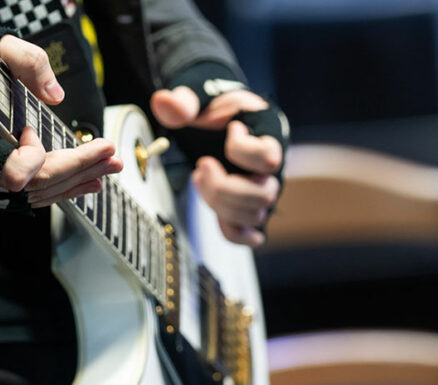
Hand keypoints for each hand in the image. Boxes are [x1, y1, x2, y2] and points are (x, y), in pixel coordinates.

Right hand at [0, 35, 121, 207]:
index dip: (29, 159)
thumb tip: (55, 95)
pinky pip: (38, 194)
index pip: (9, 172)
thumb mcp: (0, 51)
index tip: (30, 131)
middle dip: (79, 167)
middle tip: (111, 156)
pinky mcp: (1, 188)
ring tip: (109, 168)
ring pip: (42, 191)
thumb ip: (27, 63)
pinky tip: (91, 182)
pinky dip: (67, 188)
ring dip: (80, 179)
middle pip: (38, 182)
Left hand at [151, 88, 282, 246]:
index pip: (267, 156)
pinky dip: (234, 233)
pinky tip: (220, 219)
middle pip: (262, 194)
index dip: (240, 149)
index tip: (230, 130)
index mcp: (269, 136)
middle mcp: (273, 167)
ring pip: (254, 215)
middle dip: (223, 187)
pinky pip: (249, 233)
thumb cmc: (216, 110)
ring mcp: (262, 189)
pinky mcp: (248, 206)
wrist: (217, 122)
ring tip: (200, 178)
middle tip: (202, 166)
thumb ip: (184, 101)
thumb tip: (164, 102)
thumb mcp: (201, 98)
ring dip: (220, 204)